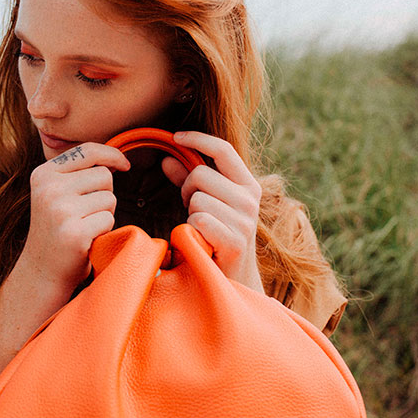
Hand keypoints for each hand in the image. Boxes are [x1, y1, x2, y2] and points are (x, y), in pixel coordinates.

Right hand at [20, 143, 129, 292]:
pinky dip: (105, 230)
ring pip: (109, 198)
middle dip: (105, 194)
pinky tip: (87, 240)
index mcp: (43, 174)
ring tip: (85, 227)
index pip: (87, 150)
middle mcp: (49, 188)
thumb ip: (77, 173)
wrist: (41, 272)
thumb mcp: (55, 194)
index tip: (125, 165)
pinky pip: (109, 219)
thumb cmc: (57, 230)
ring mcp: (60, 210)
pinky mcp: (75, 232)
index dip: (112, 154)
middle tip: (86, 214)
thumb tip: (114, 159)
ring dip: (105, 213)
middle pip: (104, 175)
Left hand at [161, 131, 262, 291]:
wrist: (234, 280)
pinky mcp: (235, 241)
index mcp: (248, 184)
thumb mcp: (206, 204)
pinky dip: (191, 230)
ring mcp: (245, 220)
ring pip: (196, 198)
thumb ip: (188, 180)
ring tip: (199, 228)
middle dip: (186, 190)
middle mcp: (250, 199)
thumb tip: (167, 159)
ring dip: (189, 214)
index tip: (175, 137)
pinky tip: (200, 241)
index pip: (223, 149)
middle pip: (200, 174)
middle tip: (191, 209)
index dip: (197, 139)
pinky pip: (198, 220)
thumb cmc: (216, 237)